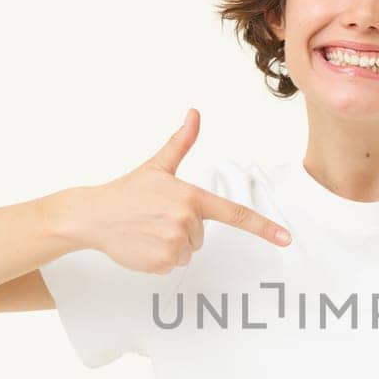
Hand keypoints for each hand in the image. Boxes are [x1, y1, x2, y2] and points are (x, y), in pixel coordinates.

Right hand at [65, 109, 291, 273]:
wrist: (92, 215)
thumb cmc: (128, 191)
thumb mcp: (158, 166)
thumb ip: (181, 142)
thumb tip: (195, 113)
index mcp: (191, 197)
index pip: (235, 213)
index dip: (264, 228)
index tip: (287, 239)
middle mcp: (186, 221)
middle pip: (202, 235)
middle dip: (183, 229)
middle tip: (156, 217)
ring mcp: (173, 243)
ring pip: (188, 251)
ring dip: (171, 244)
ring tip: (147, 230)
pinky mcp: (161, 262)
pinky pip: (172, 265)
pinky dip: (159, 258)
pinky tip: (142, 244)